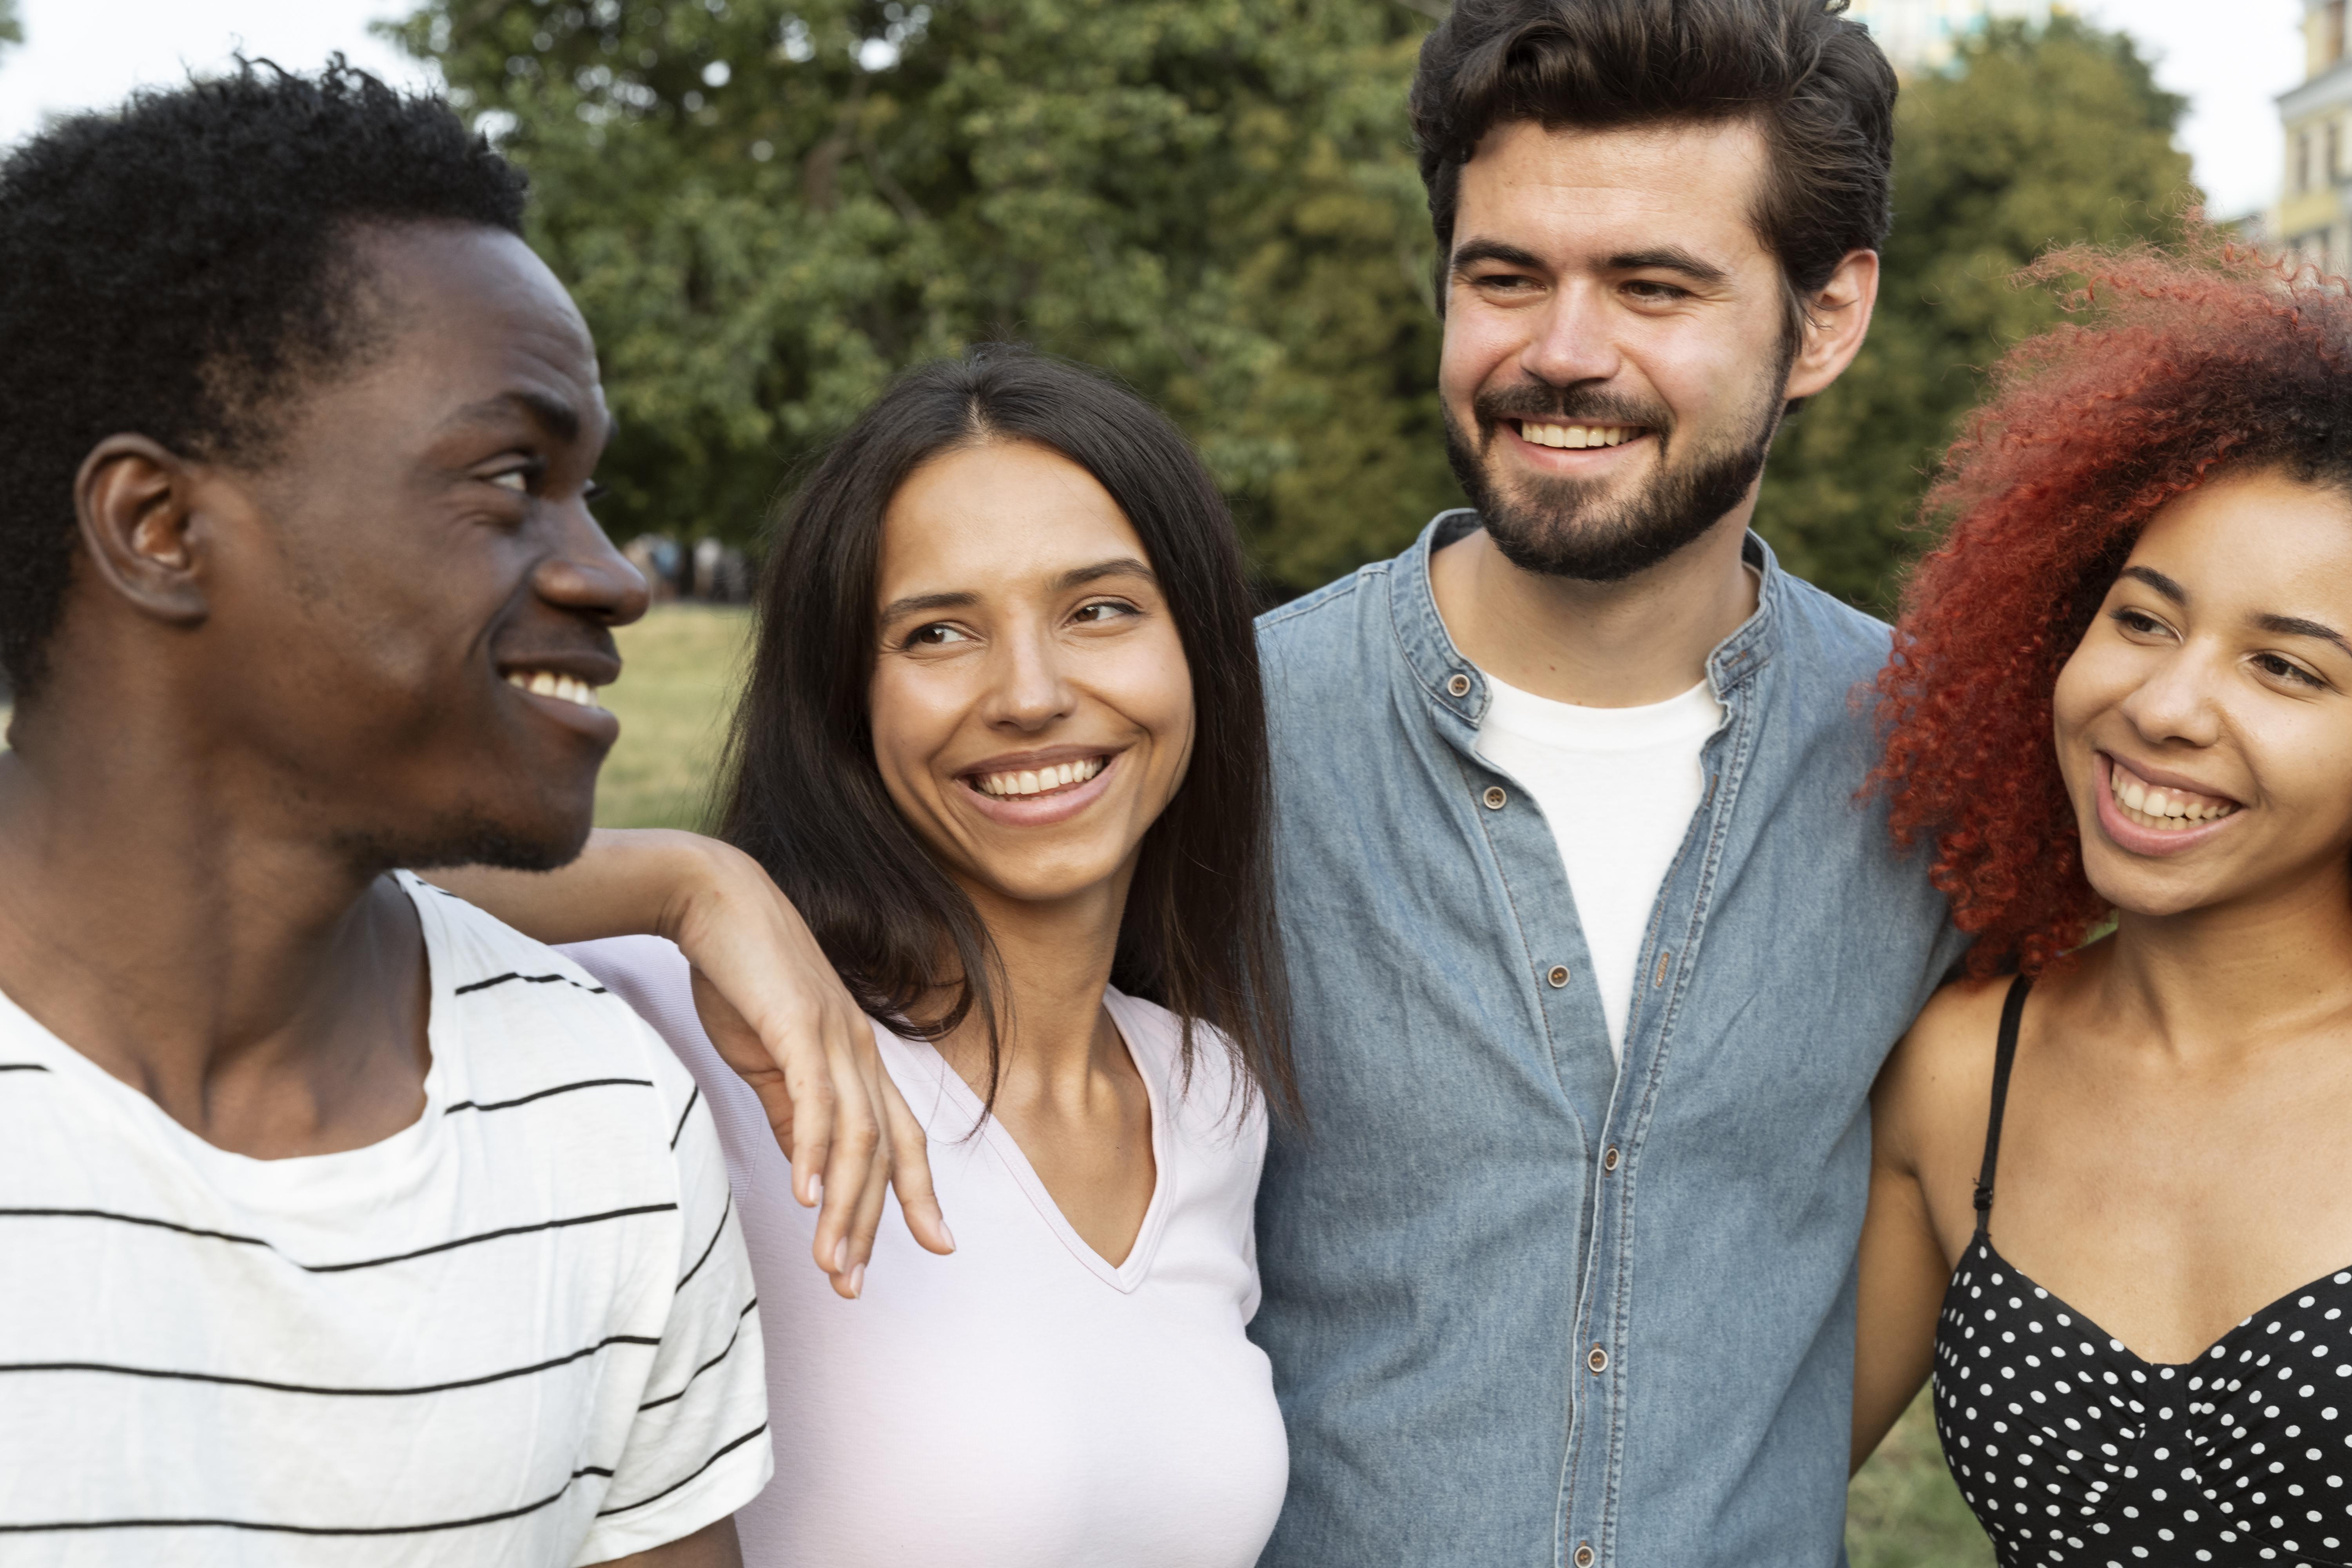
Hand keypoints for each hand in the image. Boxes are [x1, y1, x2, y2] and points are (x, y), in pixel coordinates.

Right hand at [662, 839, 954, 1297]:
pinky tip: (805, 1195)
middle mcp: (860, 1050)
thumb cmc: (740, 976)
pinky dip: (815, 1151)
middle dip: (873, 1224)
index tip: (938, 1246)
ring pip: (858, 1139)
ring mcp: (836, 1037)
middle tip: (853, 1285)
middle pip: (885, 1151)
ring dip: (845, 1207)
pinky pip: (817, 1101)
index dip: (920, 1194)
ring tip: (829, 1264)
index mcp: (857, 1057)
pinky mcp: (800, 1026)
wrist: (713, 900)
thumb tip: (809, 1172)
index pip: (902, 1138)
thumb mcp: (770, 1056)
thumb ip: (793, 1112)